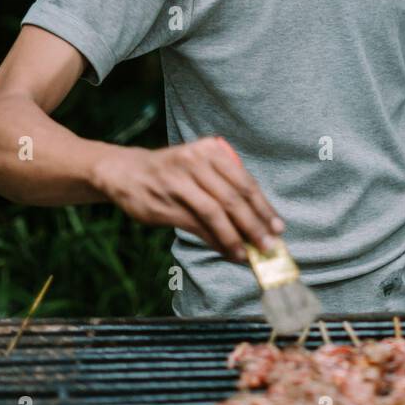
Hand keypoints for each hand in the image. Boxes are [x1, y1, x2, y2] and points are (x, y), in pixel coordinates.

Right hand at [90, 137, 283, 262]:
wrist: (126, 172)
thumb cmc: (172, 172)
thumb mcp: (199, 166)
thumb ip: (225, 186)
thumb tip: (257, 221)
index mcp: (210, 150)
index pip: (243, 181)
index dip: (263, 206)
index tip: (278, 226)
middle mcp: (195, 162)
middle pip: (232, 197)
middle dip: (254, 224)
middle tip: (269, 245)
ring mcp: (179, 182)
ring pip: (216, 212)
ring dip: (236, 236)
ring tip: (250, 254)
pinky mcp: (166, 203)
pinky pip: (197, 225)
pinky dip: (216, 240)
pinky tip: (229, 251)